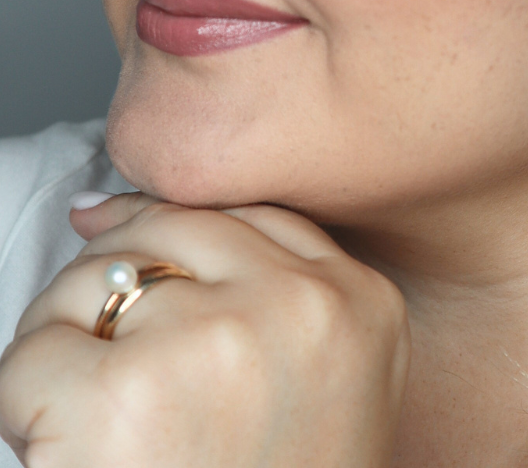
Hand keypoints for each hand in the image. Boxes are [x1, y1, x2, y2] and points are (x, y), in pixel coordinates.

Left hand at [0, 194, 408, 467]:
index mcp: (363, 302)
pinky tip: (62, 446)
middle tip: (93, 334)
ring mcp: (218, 339)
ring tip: (88, 413)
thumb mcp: (338, 380)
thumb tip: (146, 215)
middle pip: (175, 226)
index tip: (125, 228)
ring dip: (66, 334)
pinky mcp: (123, 392)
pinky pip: (34, 352)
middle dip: (117, 269)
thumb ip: (285, 291)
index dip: (181, 225)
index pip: (256, 214)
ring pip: (98, 277)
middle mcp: (301, 305)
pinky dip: (23, 400)